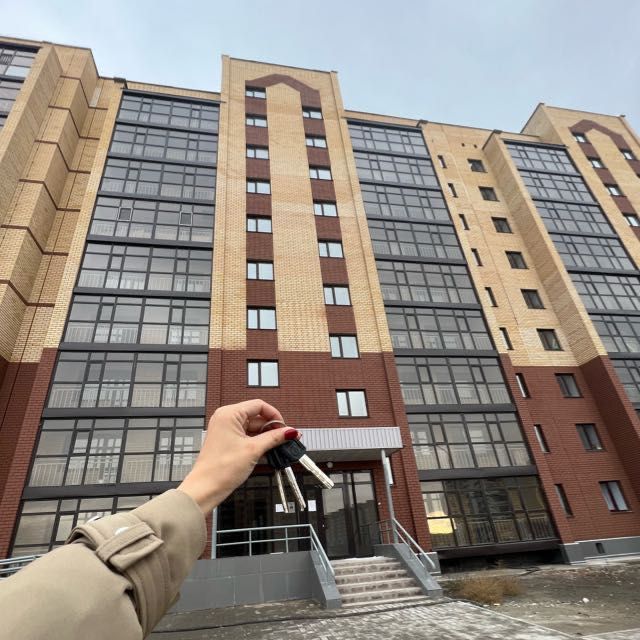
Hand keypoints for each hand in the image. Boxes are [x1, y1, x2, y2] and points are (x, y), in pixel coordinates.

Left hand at [177, 399, 297, 513]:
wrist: (205, 488)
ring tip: (278, 447)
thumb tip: (290, 431)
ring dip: (266, 436)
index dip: (274, 416)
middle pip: (256, 416)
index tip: (284, 428)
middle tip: (285, 439)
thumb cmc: (220, 469)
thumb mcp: (254, 450)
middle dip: (272, 427)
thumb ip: (274, 438)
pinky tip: (267, 450)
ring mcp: (225, 430)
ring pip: (253, 427)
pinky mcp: (226, 440)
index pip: (259, 405)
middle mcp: (226, 418)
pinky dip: (257, 442)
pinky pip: (246, 435)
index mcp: (229, 414)